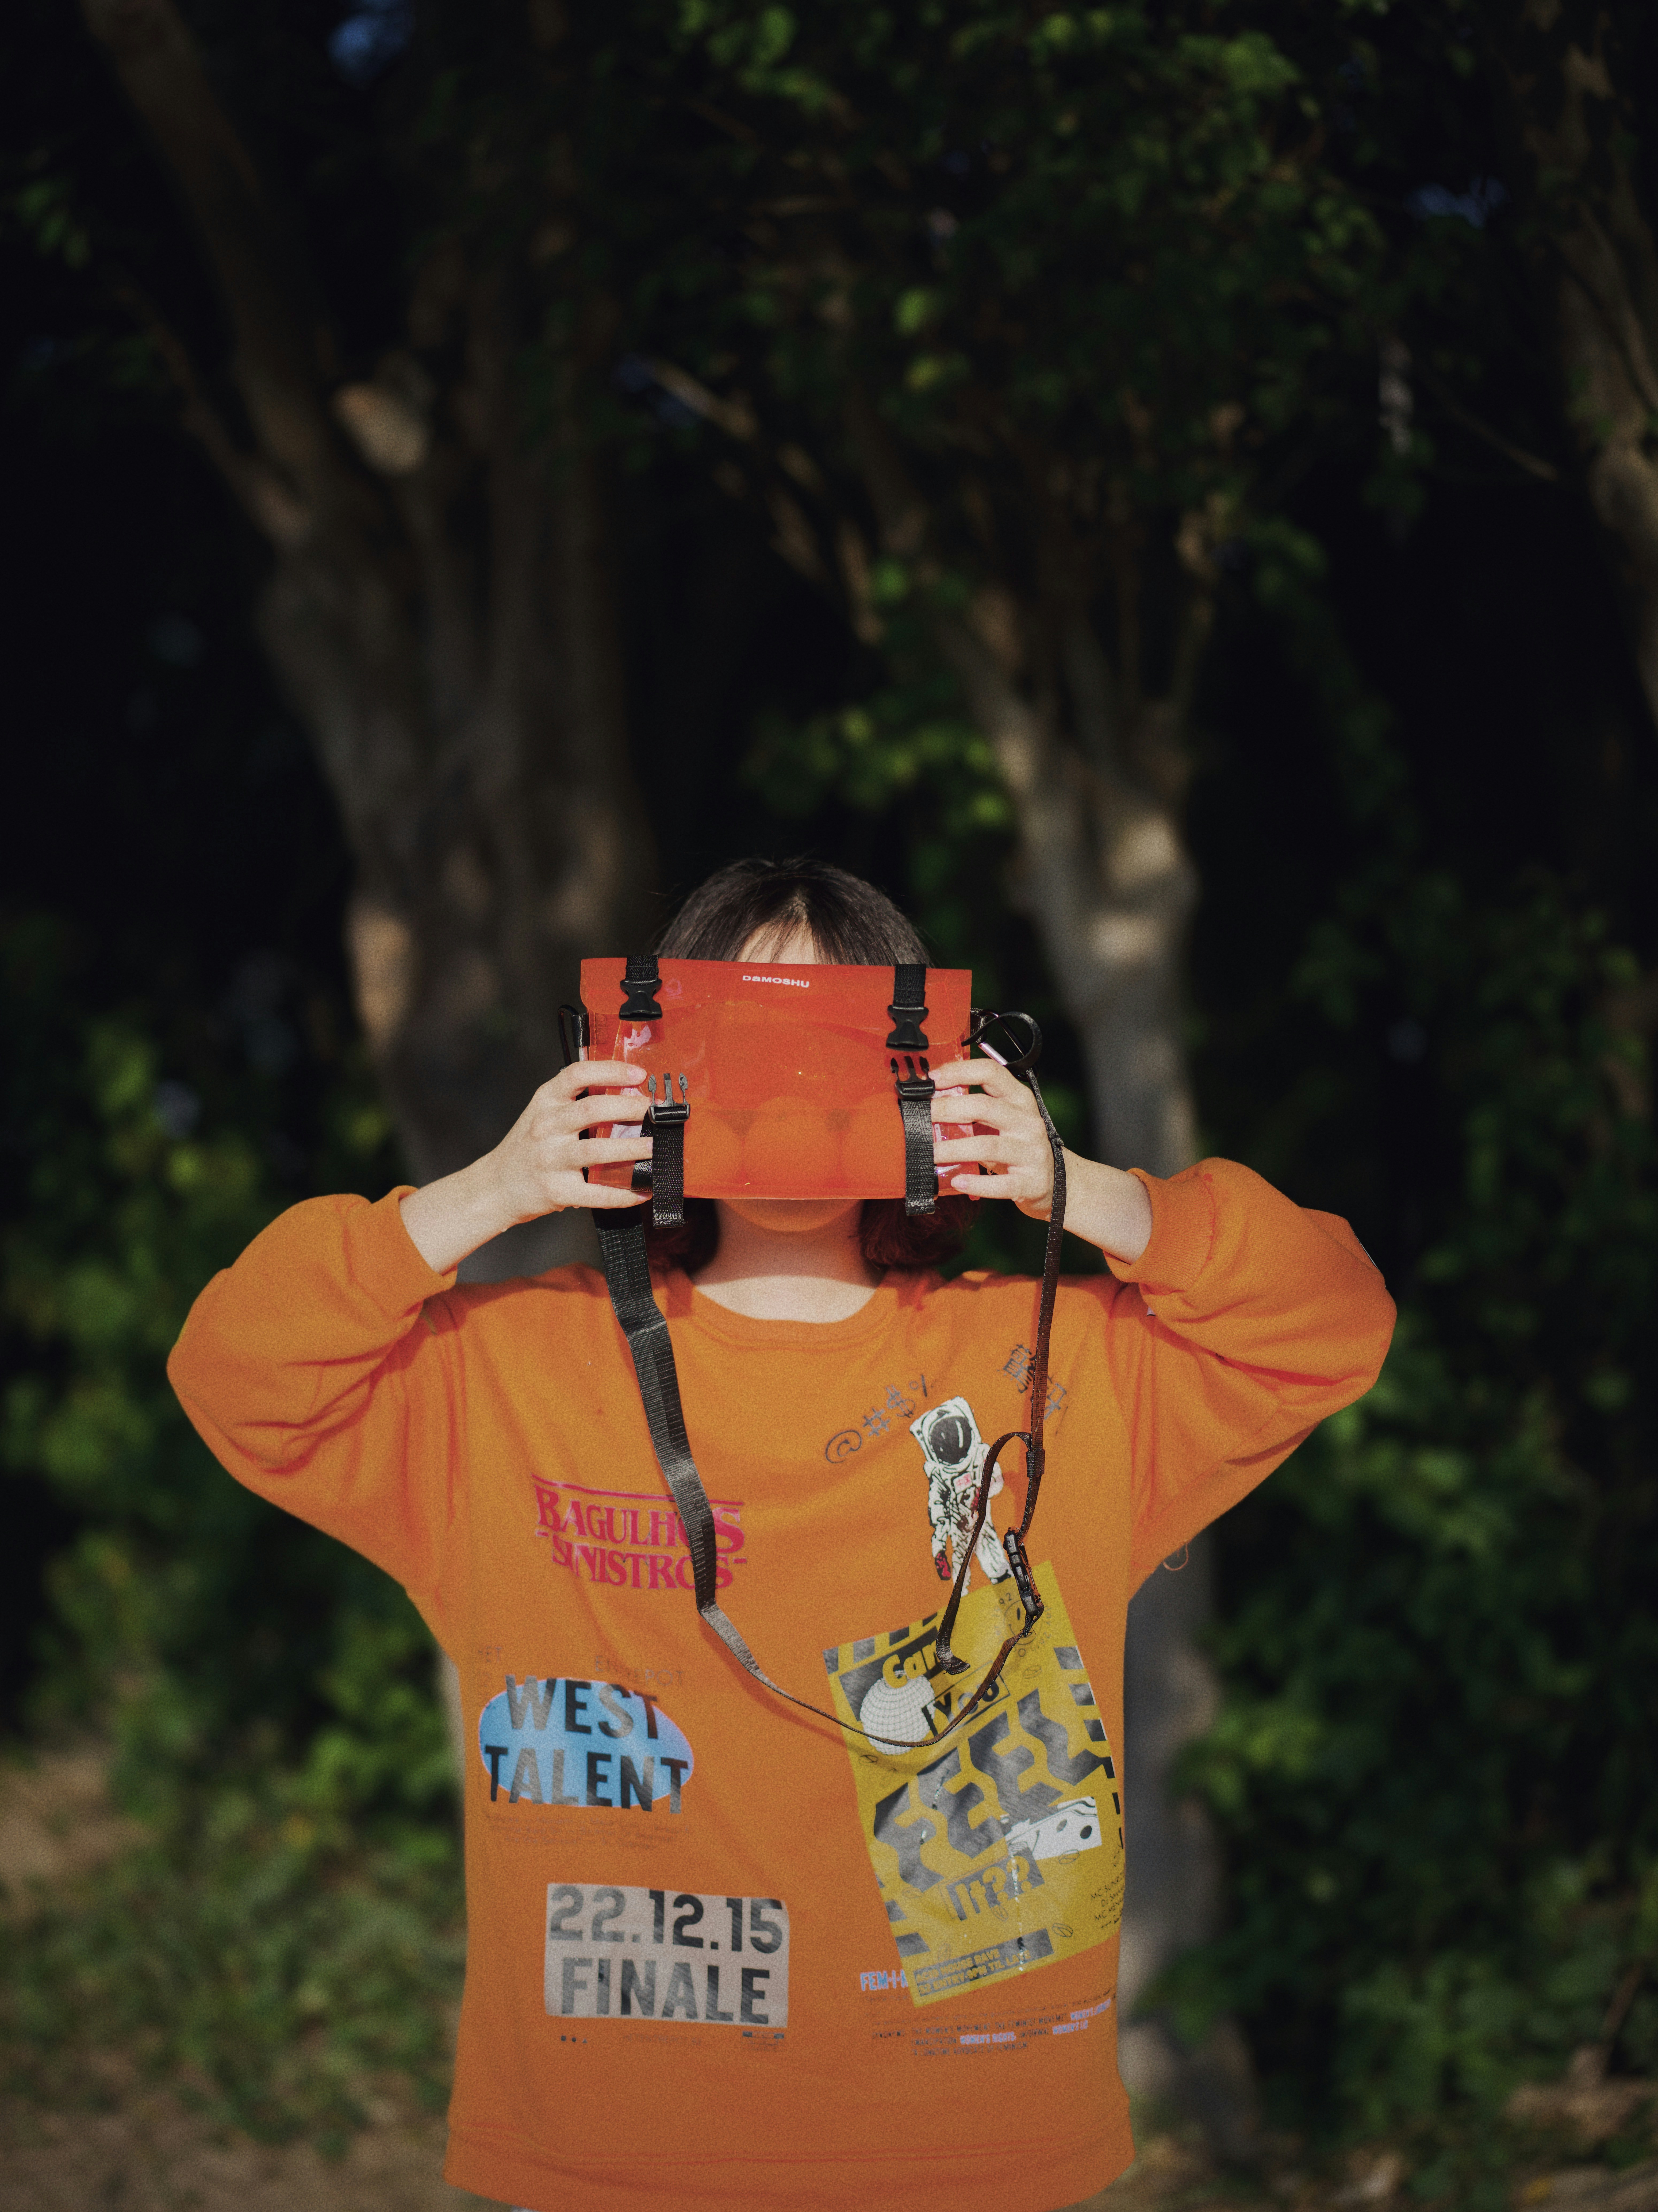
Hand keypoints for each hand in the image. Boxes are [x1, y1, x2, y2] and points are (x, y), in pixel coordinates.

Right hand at [399, 1061, 650, 1272]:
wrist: (495, 1187)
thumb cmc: (528, 1147)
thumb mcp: (543, 1112)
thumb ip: (574, 1100)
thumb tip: (628, 1093)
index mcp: (545, 1101)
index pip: (577, 1074)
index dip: (610, 1070)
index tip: (638, 1073)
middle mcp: (546, 1127)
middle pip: (592, 1109)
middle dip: (629, 1108)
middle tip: (653, 1111)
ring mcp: (550, 1160)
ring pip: (597, 1150)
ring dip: (631, 1148)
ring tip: (654, 1146)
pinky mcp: (556, 1191)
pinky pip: (596, 1193)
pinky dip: (623, 1194)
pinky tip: (643, 1191)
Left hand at [927, 1056, 1058, 1219]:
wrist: (1059, 1183)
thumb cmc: (1020, 1147)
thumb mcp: (1004, 1121)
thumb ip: (976, 1110)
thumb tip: (931, 1102)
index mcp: (1019, 1099)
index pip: (990, 1072)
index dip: (958, 1071)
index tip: (931, 1078)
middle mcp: (1027, 1121)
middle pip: (983, 1106)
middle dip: (946, 1110)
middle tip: (921, 1117)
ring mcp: (1031, 1152)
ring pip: (987, 1145)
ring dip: (953, 1149)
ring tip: (930, 1153)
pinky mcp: (1031, 1182)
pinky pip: (1000, 1184)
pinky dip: (976, 1184)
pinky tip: (957, 1181)